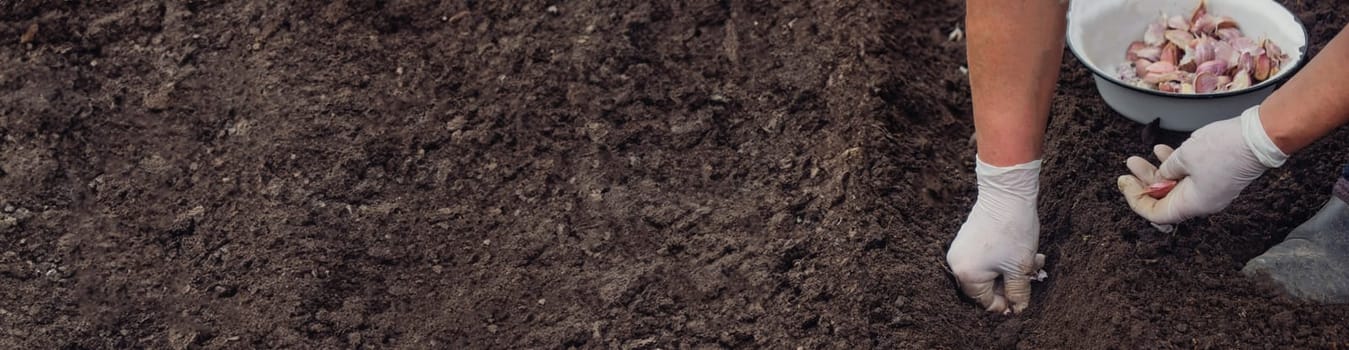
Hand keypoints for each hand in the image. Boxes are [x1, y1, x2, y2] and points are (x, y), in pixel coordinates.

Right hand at [947, 157, 1046, 313]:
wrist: (1006, 194)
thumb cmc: (1012, 232)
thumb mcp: (1019, 269)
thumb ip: (1017, 293)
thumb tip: (1017, 309)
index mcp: (966, 275)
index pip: (986, 302)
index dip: (1007, 303)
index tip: (1023, 299)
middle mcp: (957, 264)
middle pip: (985, 287)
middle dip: (1011, 284)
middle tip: (1032, 277)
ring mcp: (960, 250)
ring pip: (988, 272)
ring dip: (1010, 271)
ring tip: (1033, 262)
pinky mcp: (967, 239)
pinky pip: (984, 259)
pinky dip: (1003, 260)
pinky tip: (1021, 253)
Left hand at [1117, 106, 1287, 223]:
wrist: (1261, 136)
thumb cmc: (1225, 147)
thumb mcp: (1184, 157)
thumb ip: (1166, 170)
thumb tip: (1159, 178)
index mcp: (1193, 204)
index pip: (1156, 213)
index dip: (1136, 200)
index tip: (1125, 182)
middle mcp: (1202, 202)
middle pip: (1164, 199)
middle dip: (1143, 182)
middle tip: (1128, 168)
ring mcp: (1211, 189)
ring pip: (1175, 185)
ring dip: (1155, 171)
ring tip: (1138, 157)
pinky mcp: (1217, 176)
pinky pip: (1188, 175)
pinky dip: (1173, 165)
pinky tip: (1160, 150)